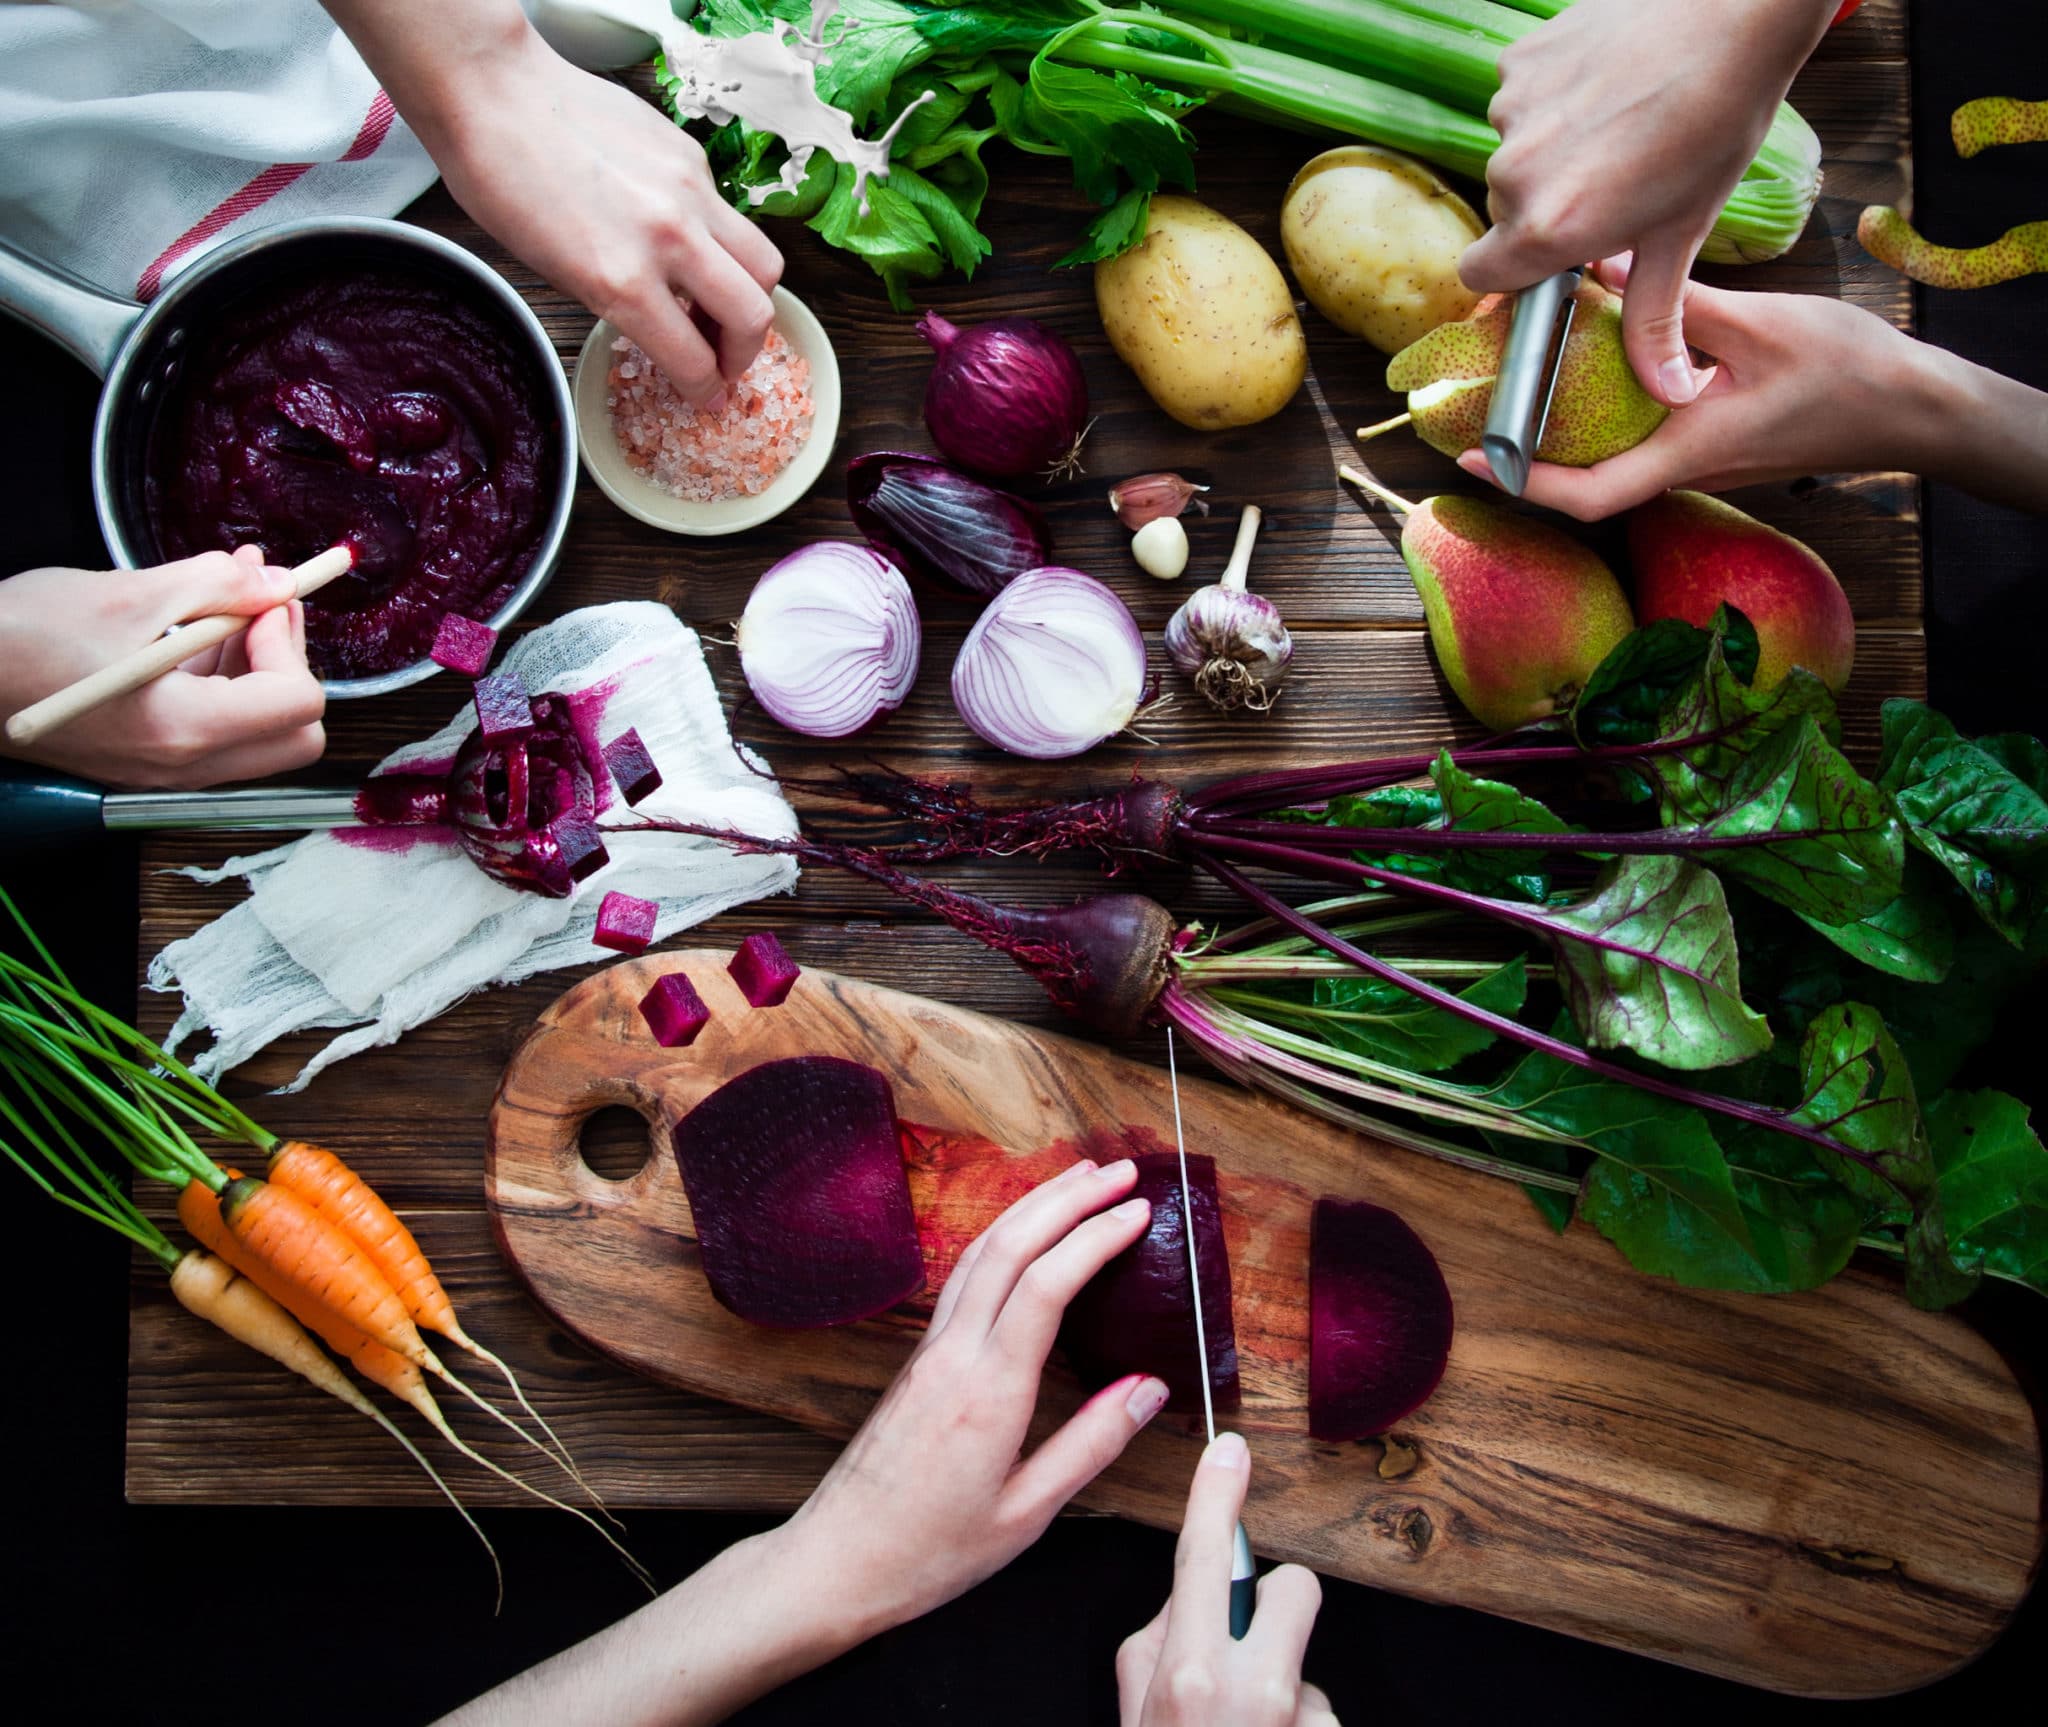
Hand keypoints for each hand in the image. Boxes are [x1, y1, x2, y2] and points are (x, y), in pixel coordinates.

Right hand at [0, 547, 325, 788]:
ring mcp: (166, 769)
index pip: (298, 703)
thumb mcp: (128, 595)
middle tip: (260, 605)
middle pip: (296, 733)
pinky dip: (221, 679)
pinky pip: (215, 729)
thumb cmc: (19, 640)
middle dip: (288, 662)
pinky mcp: (148, 757)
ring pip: (259, 731)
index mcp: (184, 729)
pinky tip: (196, 627)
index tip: (262, 601)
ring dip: (256, 664)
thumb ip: (217, 587)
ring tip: (226, 597)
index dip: (288, 642)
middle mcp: (183, 765)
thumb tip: (273, 583)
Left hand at [411, 21, 782, 407]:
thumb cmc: (501, 182)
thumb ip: (619, 303)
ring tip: (721, 304)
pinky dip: (718, 242)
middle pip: (753, 315)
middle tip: (725, 358)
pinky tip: (684, 240)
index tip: (707, 395)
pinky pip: (728, 216)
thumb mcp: (553, 271)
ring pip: (763, 264)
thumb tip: (663, 324)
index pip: (694, 360)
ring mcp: (688, 193)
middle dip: (744, 352)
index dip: (705, 391)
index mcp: (621, 280)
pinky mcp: (692, 157)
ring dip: (751, 297)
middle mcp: (667, 238)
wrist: (494, 93)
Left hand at [771, 1157, 1168, 1639]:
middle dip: (1068, 1200)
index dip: (1095, 1237)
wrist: (836, 1560)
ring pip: (981, 1252)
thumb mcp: (1026, 1515)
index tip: (1138, 1211)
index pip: (1047, 1285)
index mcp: (988, 1392)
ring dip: (1031, 1207)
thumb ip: (1090, 1445)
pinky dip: (1001, 1238)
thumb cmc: (929, 1551)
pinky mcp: (918, 1359)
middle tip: (1120, 1172)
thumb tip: (1150, 1389)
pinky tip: (1020, 1233)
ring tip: (1077, 1181)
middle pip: (1011, 1246)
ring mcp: (930, 1351)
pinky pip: (963, 1276)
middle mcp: (954, 1355)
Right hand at [1117, 1434, 1332, 1725]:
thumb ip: (1156, 1642)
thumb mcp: (1134, 1710)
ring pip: (1302, 1660)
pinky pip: (1319, 1710)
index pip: (1205, 1557)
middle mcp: (1255, 1692)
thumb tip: (1184, 1600)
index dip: (1215, 1495)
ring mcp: (1302, 1719)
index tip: (1229, 1450)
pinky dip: (1295, 1724)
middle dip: (1274, 1605)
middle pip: (1294, 1587)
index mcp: (1192, 1675)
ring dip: (1278, 1686)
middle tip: (1248, 1649)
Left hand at [1456, 257, 1935, 518]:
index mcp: (1688, 452)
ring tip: (1516, 376)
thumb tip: (1602, 269)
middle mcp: (1683, 470)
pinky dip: (1602, 410)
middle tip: (1477, 400)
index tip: (1474, 458)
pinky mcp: (1706, 445)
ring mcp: (1694, 462)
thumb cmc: (1847, 371)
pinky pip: (1637, 438)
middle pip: (1584, 478)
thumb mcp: (1757, 323)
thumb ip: (1676, 303)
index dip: (1523, 483)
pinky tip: (1585, 364)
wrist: (1910, 407)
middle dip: (1526, 448)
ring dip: (1562, 426)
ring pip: (1609, 457)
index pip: (1588, 496)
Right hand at [1460, 0, 1836, 406]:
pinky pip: (1520, 96)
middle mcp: (1515, 174)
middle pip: (1503, 212)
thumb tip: (1667, 393)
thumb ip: (1654, 319)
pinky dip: (1554, 96)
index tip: (1550, 256)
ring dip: (1551, 149)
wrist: (1735, 15)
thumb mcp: (1683, 234)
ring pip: (1514, 152)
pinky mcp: (1519, 60)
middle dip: (1545, 205)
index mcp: (1547, 229)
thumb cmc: (1716, 124)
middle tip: (1610, 182)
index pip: (1481, 275)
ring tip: (1616, 125)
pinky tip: (1605, 84)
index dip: (1513, 270)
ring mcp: (1511, 111)